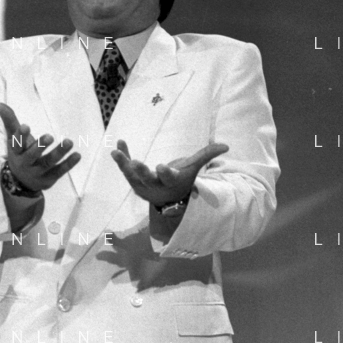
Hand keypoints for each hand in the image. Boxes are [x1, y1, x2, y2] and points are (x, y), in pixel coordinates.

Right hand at [0, 102, 80, 192]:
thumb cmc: (19, 154)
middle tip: (50, 136)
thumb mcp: (13, 139)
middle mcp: (25, 163)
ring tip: (69, 142)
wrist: (21, 183)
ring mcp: (37, 172)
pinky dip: (69, 164)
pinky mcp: (49, 178)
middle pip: (31, 155)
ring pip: (48, 163)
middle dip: (40, 146)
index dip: (20, 135)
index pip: (16, 144)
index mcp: (16, 152)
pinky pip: (59, 171)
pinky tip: (77, 155)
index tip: (25, 126)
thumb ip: (10, 121)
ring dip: (59, 153)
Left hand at [111, 141, 228, 205]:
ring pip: (131, 176)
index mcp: (171, 181)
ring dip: (123, 164)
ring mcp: (142, 185)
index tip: (161, 166)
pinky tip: (118, 143)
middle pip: (147, 179)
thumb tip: (226, 146)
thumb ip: (206, 156)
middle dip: (141, 171)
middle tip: (135, 163)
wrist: (168, 199)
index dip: (165, 174)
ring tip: (116, 152)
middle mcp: (155, 185)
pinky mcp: (133, 181)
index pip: (168, 178)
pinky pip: (125, 169)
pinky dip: (122, 157)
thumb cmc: (182, 179)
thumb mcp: (193, 169)